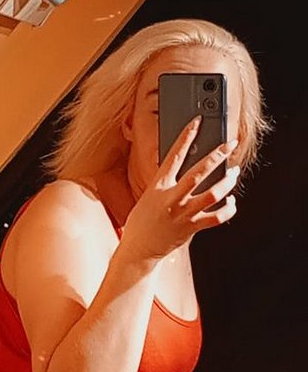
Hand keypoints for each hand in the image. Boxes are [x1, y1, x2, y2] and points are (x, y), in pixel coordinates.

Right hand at [121, 117, 238, 262]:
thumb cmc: (142, 221)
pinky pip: (217, 217)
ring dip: (228, 182)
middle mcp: (172, 198)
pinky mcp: (192, 228)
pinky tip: (232, 202)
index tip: (197, 122)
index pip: (175, 155)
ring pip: (213, 193)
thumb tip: (185, 168)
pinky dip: (228, 209)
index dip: (186, 136)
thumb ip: (167, 183)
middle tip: (231, 144)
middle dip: (218, 155)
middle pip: (199, 171)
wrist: (138, 249)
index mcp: (159, 185)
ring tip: (234, 173)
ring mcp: (183, 213)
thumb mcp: (149, 195)